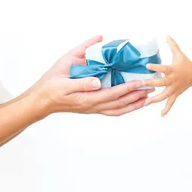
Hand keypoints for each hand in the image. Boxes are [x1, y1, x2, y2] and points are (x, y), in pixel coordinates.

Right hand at [32, 35, 150, 116]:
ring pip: (117, 109)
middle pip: (119, 104)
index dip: (127, 89)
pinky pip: (111, 110)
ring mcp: (92, 108)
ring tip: (146, 99)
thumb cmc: (51, 87)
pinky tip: (131, 105)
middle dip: (136, 97)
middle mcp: (92, 105)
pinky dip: (123, 108)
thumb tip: (97, 80)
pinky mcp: (91, 107)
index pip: (112, 94)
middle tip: (150, 89)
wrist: (41, 100)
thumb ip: (81, 82)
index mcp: (87, 98)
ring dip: (133, 105)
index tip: (139, 83)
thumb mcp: (64, 82)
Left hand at [141, 36, 191, 115]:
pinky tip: (161, 114)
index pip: (163, 68)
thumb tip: (166, 35)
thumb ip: (172, 45)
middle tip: (141, 84)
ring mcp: (174, 88)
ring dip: (154, 99)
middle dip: (151, 84)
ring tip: (145, 103)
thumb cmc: (185, 63)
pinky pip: (171, 102)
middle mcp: (173, 80)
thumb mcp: (178, 53)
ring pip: (164, 95)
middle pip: (161, 83)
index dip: (155, 67)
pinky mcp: (176, 93)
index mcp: (172, 70)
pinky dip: (167, 109)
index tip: (147, 66)